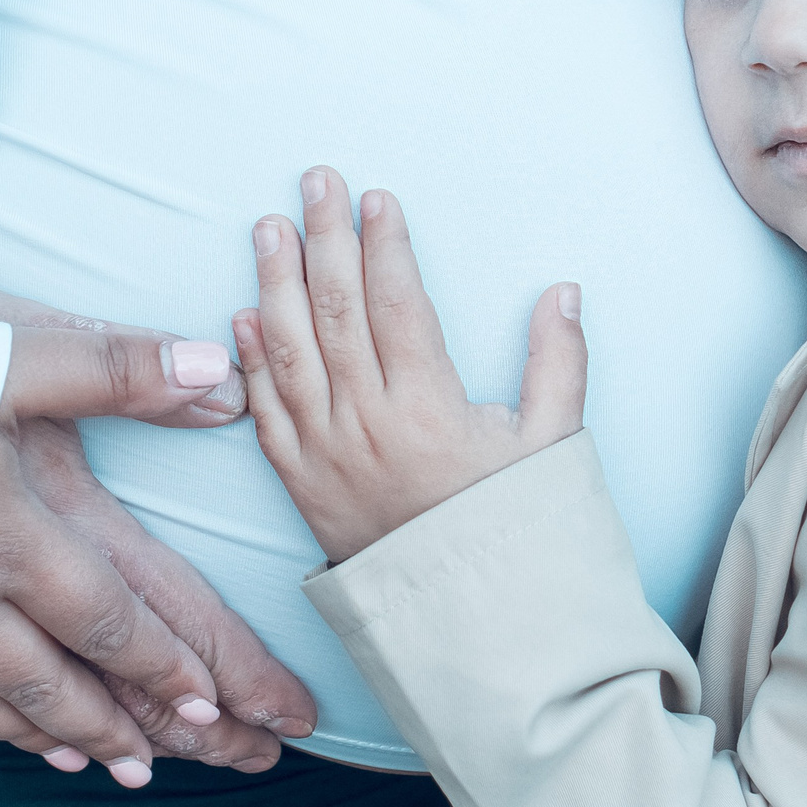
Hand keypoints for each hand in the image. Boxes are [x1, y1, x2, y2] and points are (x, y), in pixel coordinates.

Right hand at [0, 271, 315, 783]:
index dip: (166, 669)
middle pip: (47, 682)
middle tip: (154, 767)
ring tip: (71, 761)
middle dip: (109, 728)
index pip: (109, 621)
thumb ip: (116, 371)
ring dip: (29, 734)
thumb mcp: (7, 354)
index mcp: (12, 539)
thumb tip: (218, 375)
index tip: (211, 712)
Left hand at [236, 166, 584, 563]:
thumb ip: (559, 365)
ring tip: (270, 229)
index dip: (385, 244)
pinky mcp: (301, 486)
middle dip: (324, 238)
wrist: (471, 624)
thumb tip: (563, 292)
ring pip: (289, 352)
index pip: (396, 304)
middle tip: (314, 181)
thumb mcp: (555, 448)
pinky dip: (250, 360)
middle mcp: (368, 427)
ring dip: (275, 283)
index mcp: (429, 411)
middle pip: (335, 311)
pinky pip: (264, 414)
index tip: (376, 198)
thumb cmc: (516, 533)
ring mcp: (326, 457)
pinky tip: (242, 314)